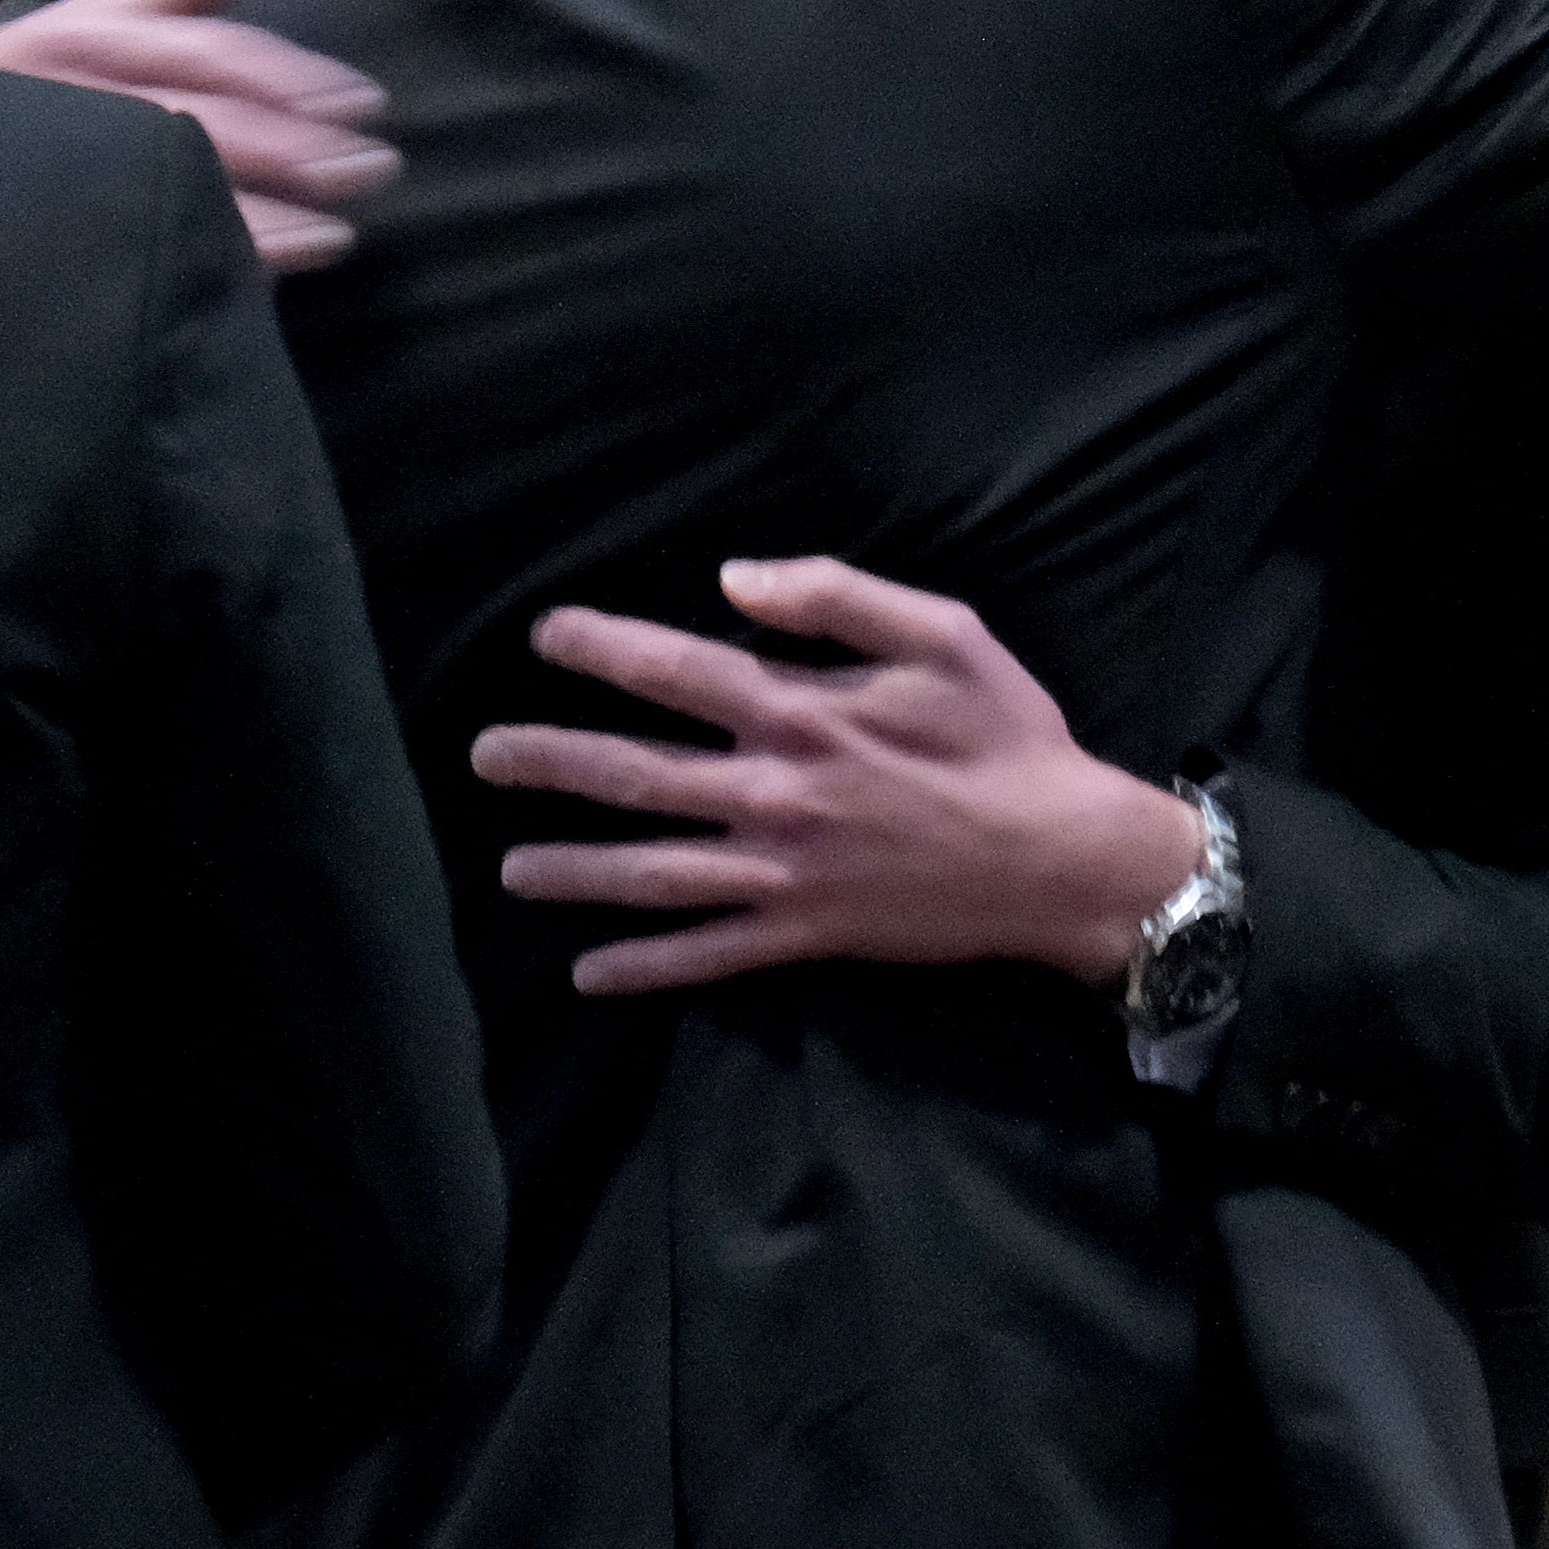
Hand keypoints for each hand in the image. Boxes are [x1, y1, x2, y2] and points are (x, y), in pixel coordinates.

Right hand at [0, 0, 397, 270]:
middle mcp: (62, 94)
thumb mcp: (92, 26)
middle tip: (374, 169)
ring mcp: (45, 164)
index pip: (200, 50)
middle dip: (291, 146)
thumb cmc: (20, 90)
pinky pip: (129, 246)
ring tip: (338, 236)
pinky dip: (201, 261)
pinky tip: (261, 278)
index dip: (285, 75)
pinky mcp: (37, 229)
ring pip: (163, 184)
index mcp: (82, 38)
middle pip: (193, 116)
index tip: (363, 103)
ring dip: (259, 216)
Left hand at [473, 557, 1205, 1000]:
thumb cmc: (1009, 737)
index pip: (677, 672)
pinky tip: (588, 973)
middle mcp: (776, 795)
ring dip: (574, 870)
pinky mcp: (804, 935)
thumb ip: (838, 595)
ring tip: (509, 867)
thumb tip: (733, 576)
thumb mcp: (946, 634)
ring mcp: (784, 873)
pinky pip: (709, 955)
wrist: (1064, 862)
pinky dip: (645, 967)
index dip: (603, 649)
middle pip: (638, 776)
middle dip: (552, 762)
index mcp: (803, 713)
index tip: (546, 635)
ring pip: (653, 874)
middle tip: (484, 755)